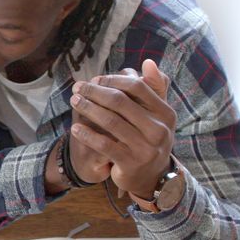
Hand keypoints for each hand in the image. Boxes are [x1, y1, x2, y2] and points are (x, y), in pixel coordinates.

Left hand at [68, 59, 175, 195]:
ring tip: (74, 101)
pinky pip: (104, 144)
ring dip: (88, 108)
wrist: (151, 177)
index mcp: (165, 113)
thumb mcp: (157, 116)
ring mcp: (145, 148)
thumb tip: (147, 62)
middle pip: (120, 102)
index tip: (95, 79)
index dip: (113, 80)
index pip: (137, 86)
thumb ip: (153, 89)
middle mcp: (159, 130)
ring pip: (110, 121)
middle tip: (78, 88)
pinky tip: (75, 128)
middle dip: (95, 92)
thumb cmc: (148, 138)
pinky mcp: (130, 163)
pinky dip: (87, 135)